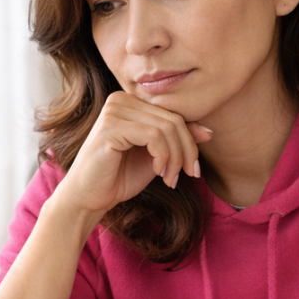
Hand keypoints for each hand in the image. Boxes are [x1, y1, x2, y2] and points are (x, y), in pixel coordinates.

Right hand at [55, 91, 212, 217]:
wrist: (89, 198)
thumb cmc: (118, 177)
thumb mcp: (157, 157)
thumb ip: (177, 141)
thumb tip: (209, 131)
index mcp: (130, 102)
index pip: (173, 114)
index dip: (190, 142)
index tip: (193, 169)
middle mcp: (120, 99)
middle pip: (173, 120)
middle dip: (186, 151)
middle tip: (187, 175)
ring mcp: (114, 110)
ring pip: (166, 128)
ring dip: (175, 158)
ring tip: (170, 179)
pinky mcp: (110, 126)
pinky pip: (153, 136)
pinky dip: (163, 157)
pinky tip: (158, 173)